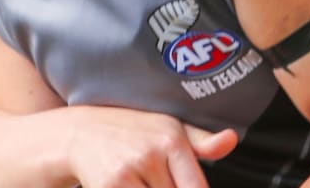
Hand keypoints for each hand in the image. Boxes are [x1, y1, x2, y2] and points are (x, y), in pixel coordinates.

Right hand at [67, 106, 236, 187]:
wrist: (79, 132)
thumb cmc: (130, 131)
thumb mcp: (166, 127)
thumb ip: (201, 141)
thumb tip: (230, 140)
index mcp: (172, 138)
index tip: (178, 184)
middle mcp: (152, 153)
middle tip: (155, 178)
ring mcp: (129, 171)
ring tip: (141, 180)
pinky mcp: (109, 186)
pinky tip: (130, 184)